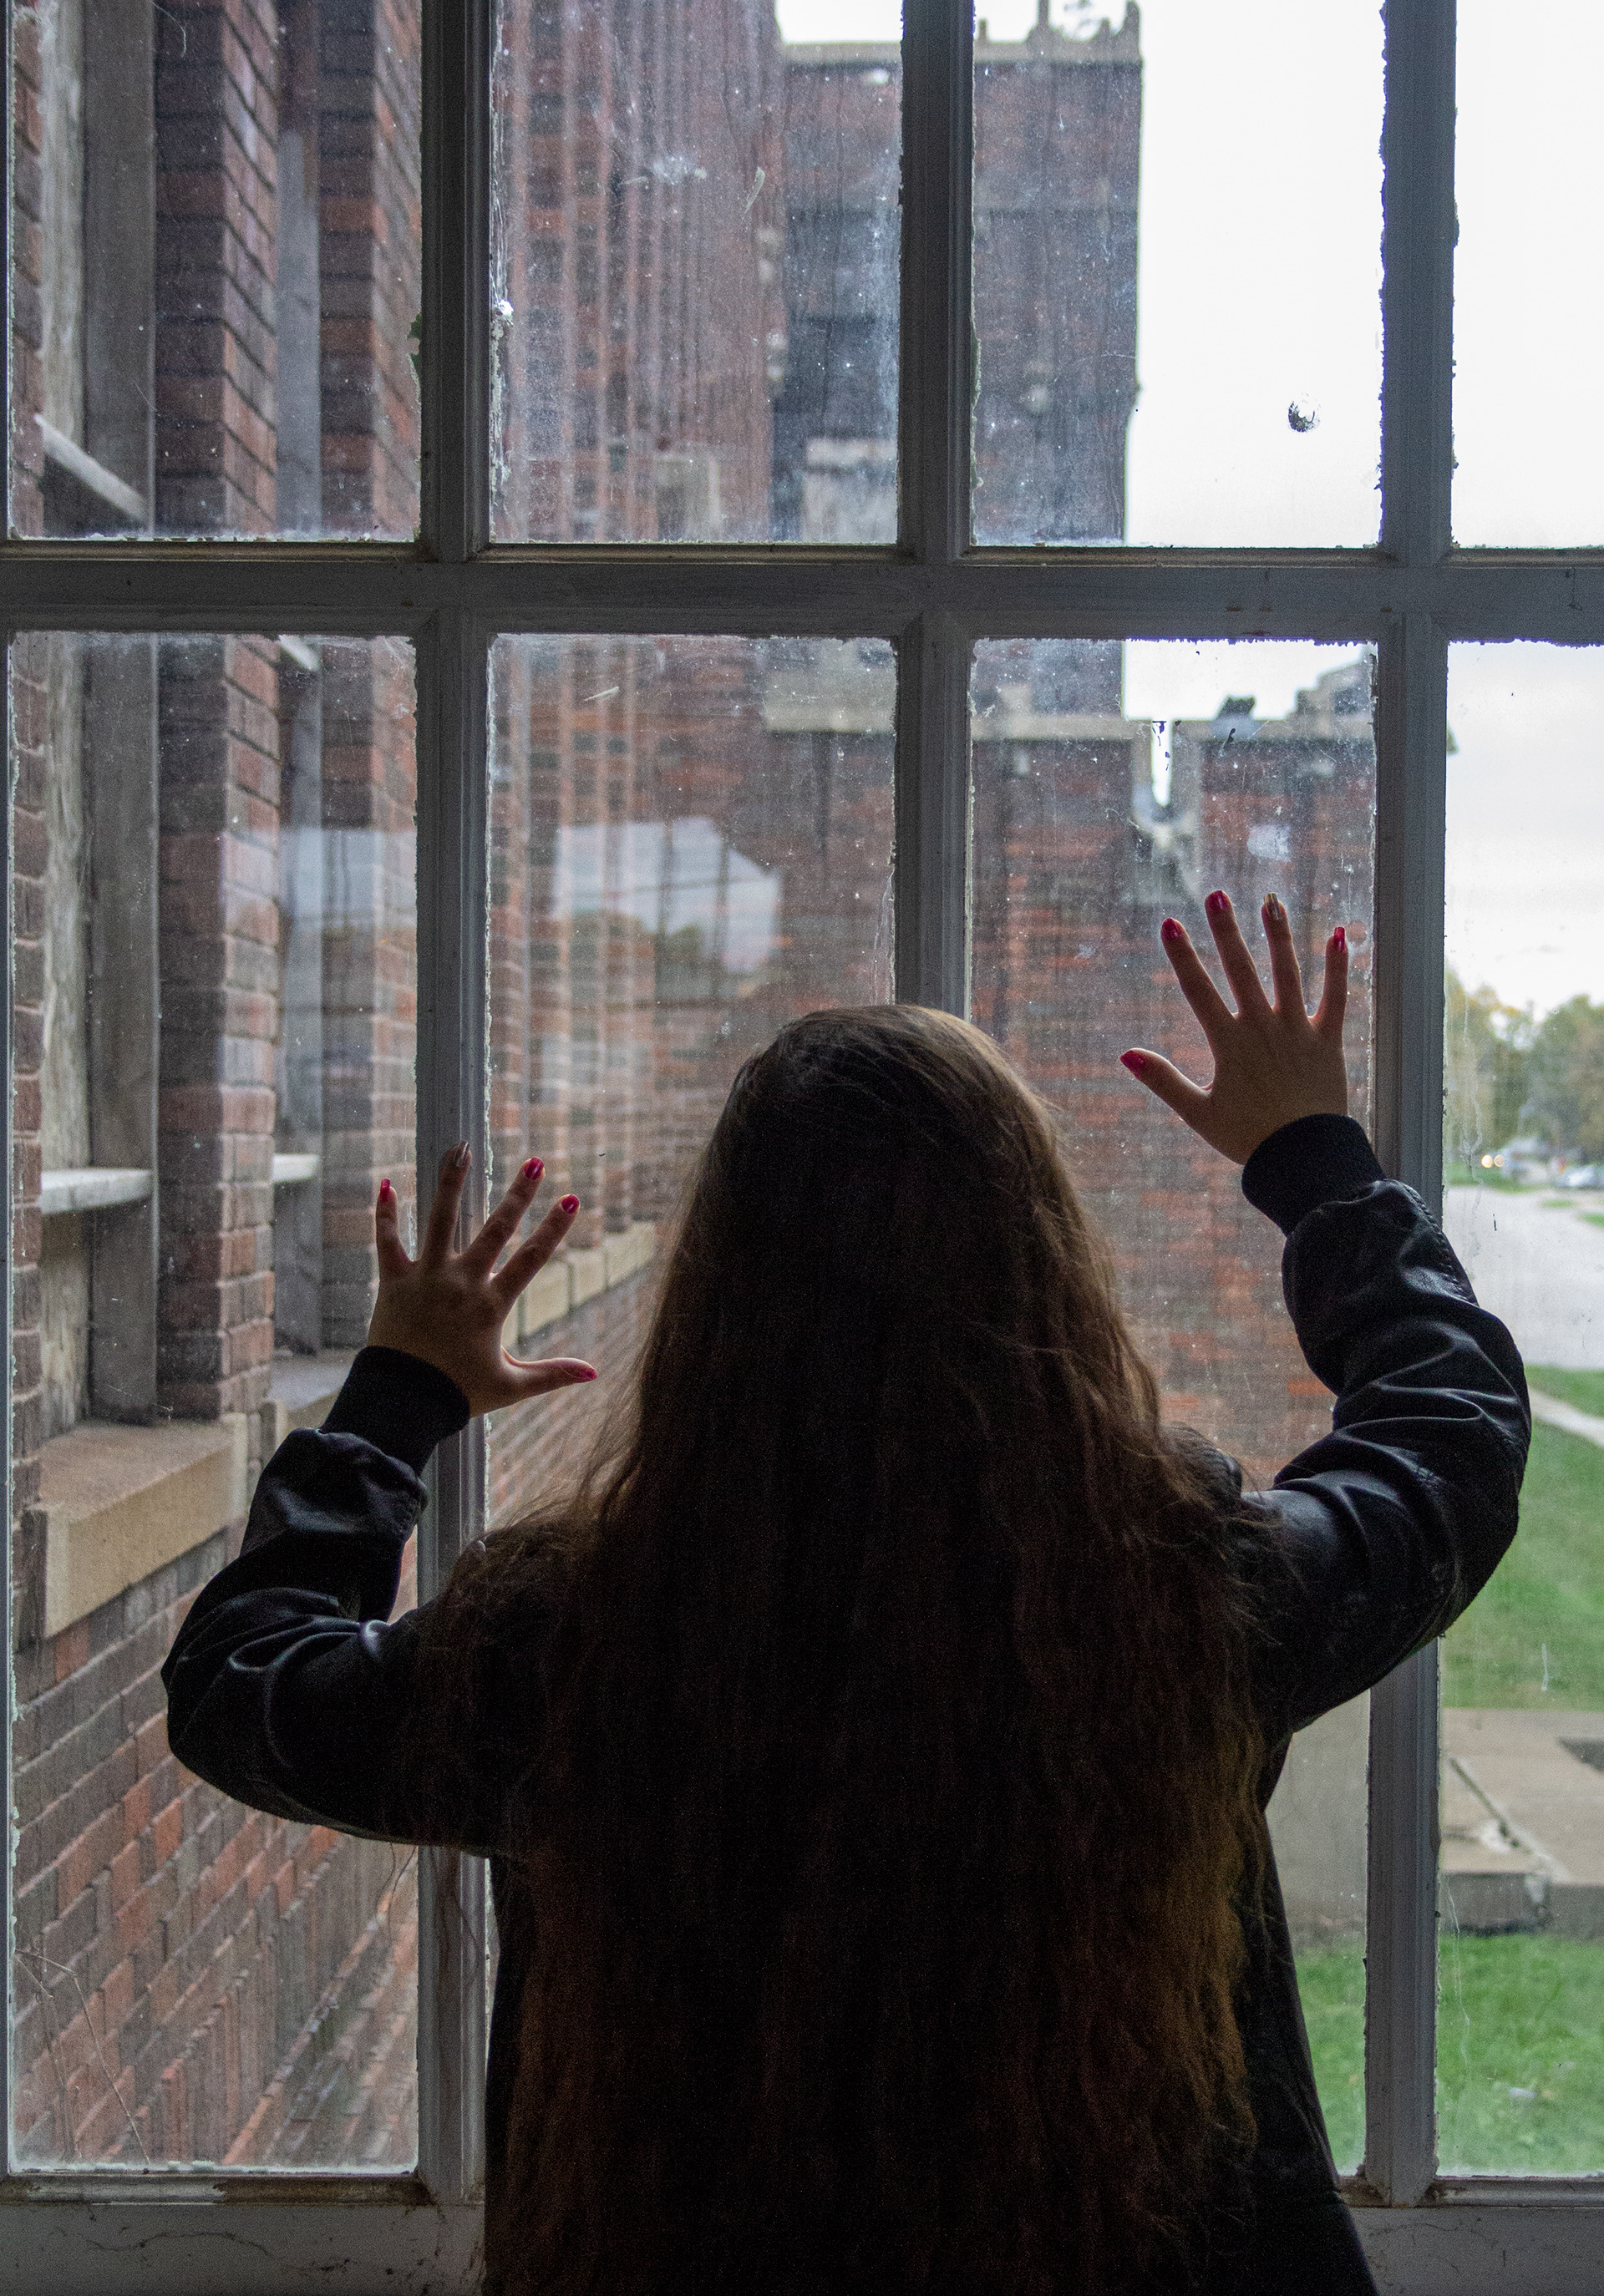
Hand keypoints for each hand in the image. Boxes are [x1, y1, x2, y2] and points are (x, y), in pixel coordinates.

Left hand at [367, 1144, 596, 1414]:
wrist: (401, 1405)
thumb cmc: (456, 1395)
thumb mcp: (509, 1387)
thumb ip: (552, 1375)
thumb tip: (594, 1374)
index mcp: (490, 1306)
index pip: (530, 1259)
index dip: (553, 1230)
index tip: (570, 1200)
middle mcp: (460, 1284)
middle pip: (494, 1230)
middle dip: (517, 1195)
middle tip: (534, 1163)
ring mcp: (425, 1279)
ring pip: (440, 1221)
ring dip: (452, 1182)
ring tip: (461, 1148)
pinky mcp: (393, 1282)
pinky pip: (387, 1243)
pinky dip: (385, 1215)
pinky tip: (385, 1184)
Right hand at [1120, 890, 1348, 1164]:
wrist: (1303, 1157)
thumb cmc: (1247, 1138)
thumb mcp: (1198, 1113)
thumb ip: (1163, 1080)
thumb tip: (1126, 1054)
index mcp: (1228, 1044)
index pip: (1199, 990)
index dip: (1182, 956)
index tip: (1170, 923)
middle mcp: (1262, 1028)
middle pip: (1241, 970)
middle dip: (1226, 931)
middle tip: (1216, 895)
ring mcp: (1297, 1031)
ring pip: (1287, 973)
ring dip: (1278, 935)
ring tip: (1271, 902)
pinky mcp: (1328, 1040)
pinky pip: (1336, 996)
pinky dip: (1339, 966)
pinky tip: (1341, 934)